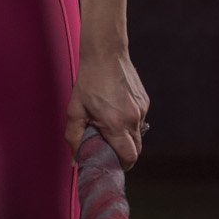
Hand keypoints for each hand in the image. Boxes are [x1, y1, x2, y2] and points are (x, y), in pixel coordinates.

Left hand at [65, 50, 149, 168]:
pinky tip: (116, 110)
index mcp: (116, 124)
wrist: (105, 54)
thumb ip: (74, 138)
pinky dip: (129, 121)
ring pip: (138, 134)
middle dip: (124, 153)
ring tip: (110, 124)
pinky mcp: (145, 101)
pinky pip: (139, 120)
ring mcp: (142, 109)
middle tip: (109, 148)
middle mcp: (133, 118)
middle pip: (137, 150)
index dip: (121, 165)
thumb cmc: (89, 82)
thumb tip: (76, 159)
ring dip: (126, 136)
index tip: (112, 163)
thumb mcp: (75, 111)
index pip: (129, 157)